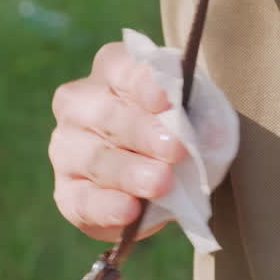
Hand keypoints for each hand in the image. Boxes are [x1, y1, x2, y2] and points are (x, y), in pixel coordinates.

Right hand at [49, 42, 186, 240]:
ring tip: (161, 183)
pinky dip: (106, 206)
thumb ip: (199, 119)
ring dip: (129, 172)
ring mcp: (66, 148)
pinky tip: (129, 211)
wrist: (163, 182)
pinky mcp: (66, 193)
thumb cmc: (176, 134)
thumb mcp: (191, 117)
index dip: (142, 82)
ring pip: (95, 158)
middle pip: (107, 115)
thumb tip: (214, 134)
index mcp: (110, 72)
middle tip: (175, 148)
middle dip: (142, 132)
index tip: (166, 98)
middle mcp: (79, 104)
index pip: (121, 68)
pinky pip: (83, 201)